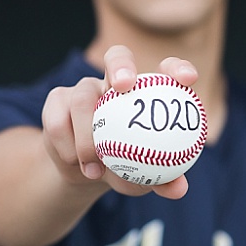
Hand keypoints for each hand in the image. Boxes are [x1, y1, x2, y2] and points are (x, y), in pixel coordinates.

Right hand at [40, 45, 198, 199]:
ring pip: (82, 98)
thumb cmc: (125, 168)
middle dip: (121, 65)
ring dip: (86, 134)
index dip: (177, 67)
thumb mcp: (145, 178)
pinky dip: (67, 146)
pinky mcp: (58, 101)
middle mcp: (115, 83)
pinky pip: (57, 121)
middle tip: (123, 85)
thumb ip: (163, 180)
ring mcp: (84, 89)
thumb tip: (178, 189)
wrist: (85, 173)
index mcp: (147, 93)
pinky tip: (76, 164)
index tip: (188, 80)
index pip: (166, 70)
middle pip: (117, 56)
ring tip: (94, 165)